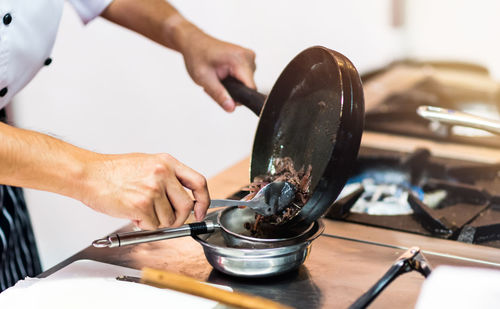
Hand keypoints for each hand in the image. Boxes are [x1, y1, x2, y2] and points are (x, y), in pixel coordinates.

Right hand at [82, 153, 209, 229]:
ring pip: (169, 219)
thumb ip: (167, 178)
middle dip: (179, 218)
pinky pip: (153, 225)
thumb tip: (182, 200)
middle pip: (187, 205)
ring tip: (141, 210)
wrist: (88, 174)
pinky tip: (132, 213)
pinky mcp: (141, 205)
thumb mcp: (147, 164)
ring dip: (157, 221)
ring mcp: (153, 189)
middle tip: (167, 220)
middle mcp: (163, 174)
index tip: (200, 211)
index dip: (203, 200)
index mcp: (167, 162)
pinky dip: (144, 224)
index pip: (198, 182)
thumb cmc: (113, 172)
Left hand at [180, 26, 255, 111]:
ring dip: (232, 85)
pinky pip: (245, 77)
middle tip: (215, 84)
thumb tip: (231, 107)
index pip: (251, 89)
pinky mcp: (247, 59)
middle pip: (248, 87)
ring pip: (246, 83)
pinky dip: (234, 79)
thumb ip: (219, 95)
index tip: (225, 94)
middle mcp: (248, 57)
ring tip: (217, 77)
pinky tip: (222, 74)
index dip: (238, 97)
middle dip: (232, 91)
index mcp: (240, 59)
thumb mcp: (204, 79)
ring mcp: (249, 57)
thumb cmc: (197, 55)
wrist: (194, 42)